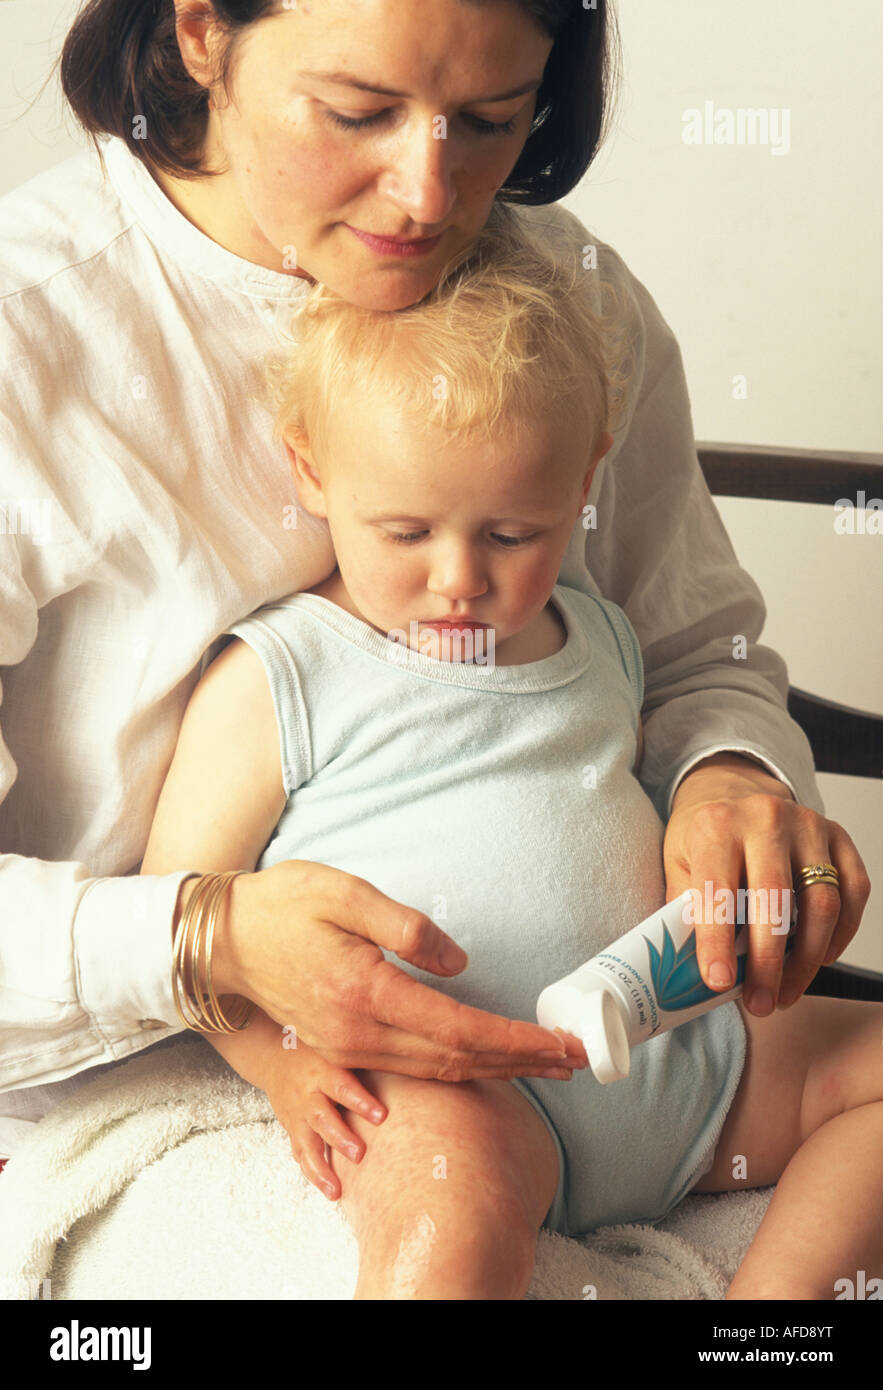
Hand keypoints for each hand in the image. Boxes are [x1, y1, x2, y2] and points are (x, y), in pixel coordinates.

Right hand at [198, 860, 586, 1080]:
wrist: (221, 939)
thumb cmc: (282, 904)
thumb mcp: (346, 894)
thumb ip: (408, 928)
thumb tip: (460, 964)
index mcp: (367, 994)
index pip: (461, 1029)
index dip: (516, 1041)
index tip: (561, 1044)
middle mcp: (360, 1034)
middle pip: (457, 1061)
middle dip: (520, 1062)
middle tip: (574, 1059)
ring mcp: (347, 1047)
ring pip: (436, 1071)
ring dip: (495, 1069)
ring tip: (542, 1063)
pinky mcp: (340, 1046)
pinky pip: (411, 1069)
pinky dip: (457, 1070)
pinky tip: (481, 1064)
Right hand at [210, 1007, 386, 1200]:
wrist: (275, 1056)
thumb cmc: (319, 1051)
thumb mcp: (337, 1049)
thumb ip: (364, 1058)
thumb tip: (412, 1062)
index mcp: (323, 1070)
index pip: (342, 1085)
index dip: (360, 1101)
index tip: (382, 1116)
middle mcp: (308, 1094)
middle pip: (322, 1117)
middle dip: (340, 1137)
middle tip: (360, 1154)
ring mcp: (297, 1114)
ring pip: (306, 1143)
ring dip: (320, 1169)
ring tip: (336, 1192)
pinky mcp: (292, 1130)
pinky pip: (300, 1153)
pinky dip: (312, 1173)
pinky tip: (329, 1190)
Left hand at [664, 753, 870, 1014]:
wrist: (734, 793)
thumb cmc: (704, 838)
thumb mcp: (677, 863)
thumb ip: (683, 909)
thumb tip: (687, 970)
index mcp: (716, 825)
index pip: (718, 891)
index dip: (717, 941)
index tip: (719, 982)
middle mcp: (765, 818)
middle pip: (776, 900)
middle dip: (768, 963)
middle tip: (760, 1003)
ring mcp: (808, 825)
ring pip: (821, 903)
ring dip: (806, 960)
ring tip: (785, 994)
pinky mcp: (839, 837)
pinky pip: (853, 893)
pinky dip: (839, 936)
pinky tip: (818, 960)